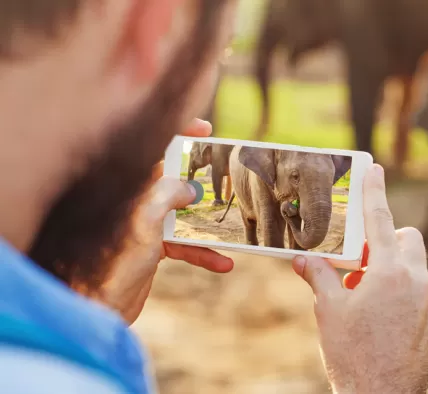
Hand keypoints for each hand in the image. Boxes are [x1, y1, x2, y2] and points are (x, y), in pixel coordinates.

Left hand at [100, 119, 233, 323]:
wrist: (97, 308)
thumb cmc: (112, 263)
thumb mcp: (144, 220)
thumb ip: (168, 194)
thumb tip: (190, 188)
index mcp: (128, 186)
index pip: (153, 147)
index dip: (179, 133)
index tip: (206, 131)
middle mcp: (136, 201)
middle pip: (174, 179)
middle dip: (202, 179)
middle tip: (228, 176)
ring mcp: (144, 224)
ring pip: (184, 214)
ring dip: (209, 224)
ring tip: (235, 226)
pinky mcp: (152, 248)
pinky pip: (184, 244)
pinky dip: (203, 253)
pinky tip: (223, 263)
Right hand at [291, 164, 427, 393]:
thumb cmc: (352, 354)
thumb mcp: (328, 311)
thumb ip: (318, 277)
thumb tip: (302, 258)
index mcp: (389, 272)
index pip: (380, 220)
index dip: (374, 192)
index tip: (375, 169)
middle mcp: (416, 282)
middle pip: (407, 240)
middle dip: (386, 240)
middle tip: (360, 260)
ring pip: (413, 268)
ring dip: (390, 270)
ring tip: (361, 295)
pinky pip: (417, 294)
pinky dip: (399, 294)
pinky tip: (377, 318)